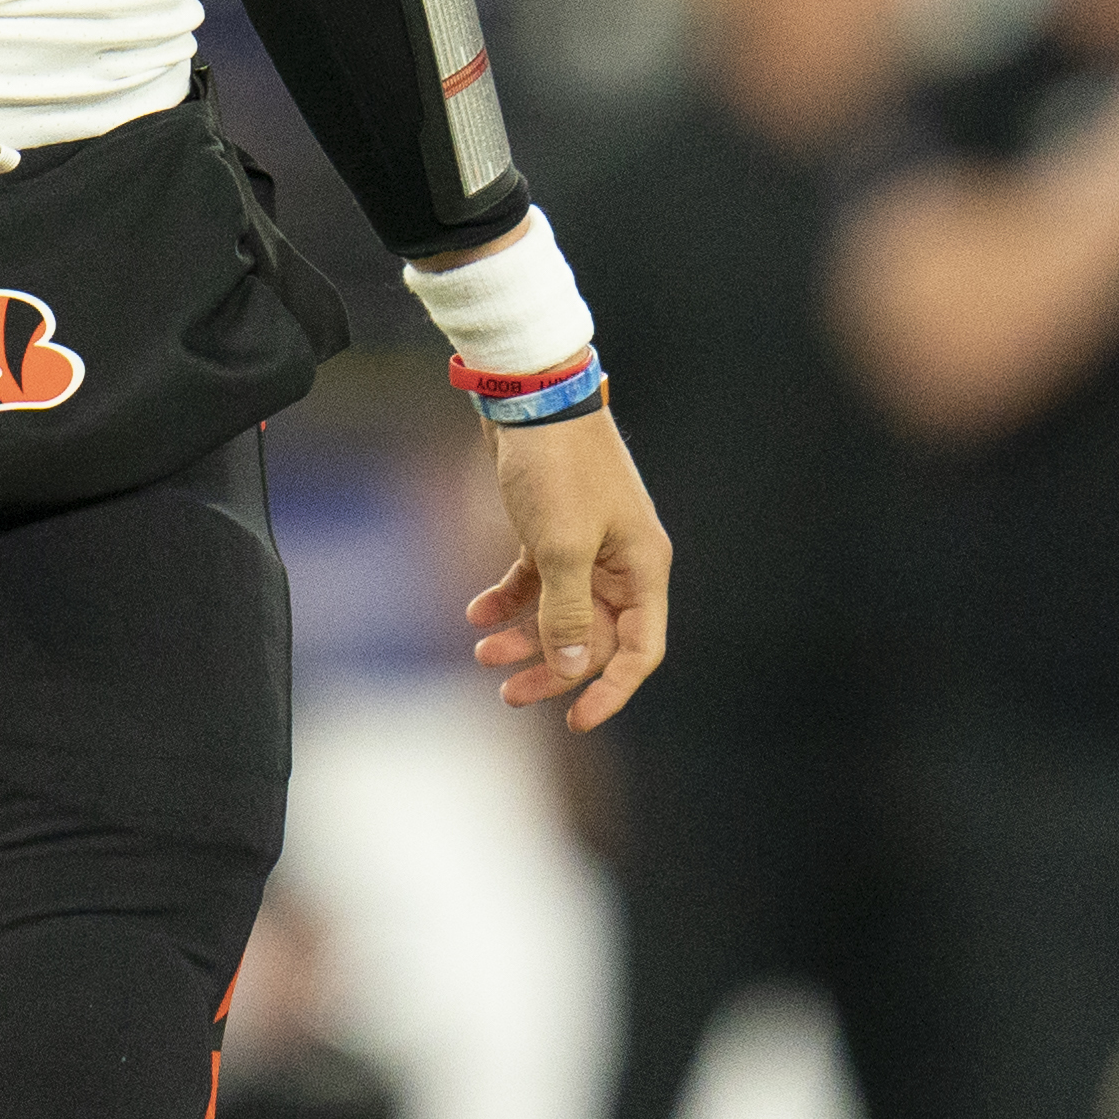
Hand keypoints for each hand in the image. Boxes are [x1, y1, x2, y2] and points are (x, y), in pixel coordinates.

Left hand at [463, 404, 670, 730]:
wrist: (530, 396)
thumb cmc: (557, 467)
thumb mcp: (563, 548)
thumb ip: (569, 613)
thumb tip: (575, 669)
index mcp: (642, 567)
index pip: (641, 649)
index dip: (612, 690)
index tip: (575, 722)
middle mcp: (621, 561)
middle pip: (595, 637)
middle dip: (553, 668)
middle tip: (507, 694)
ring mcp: (587, 544)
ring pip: (561, 612)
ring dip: (524, 637)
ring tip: (482, 654)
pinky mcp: (553, 528)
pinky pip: (536, 581)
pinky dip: (508, 599)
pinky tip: (476, 612)